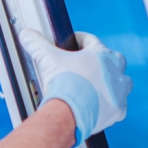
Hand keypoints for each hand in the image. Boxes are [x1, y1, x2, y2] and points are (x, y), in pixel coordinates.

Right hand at [19, 29, 132, 146]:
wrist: (69, 114)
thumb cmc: (63, 84)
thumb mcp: (47, 59)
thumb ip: (37, 44)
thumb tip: (26, 34)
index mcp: (100, 55)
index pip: (91, 41)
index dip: (80, 39)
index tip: (73, 42)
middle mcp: (115, 71)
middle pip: (113, 60)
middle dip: (101, 61)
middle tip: (86, 65)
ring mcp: (119, 91)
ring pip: (121, 83)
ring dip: (111, 83)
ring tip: (97, 86)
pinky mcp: (118, 111)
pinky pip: (119, 106)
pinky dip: (111, 105)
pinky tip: (101, 106)